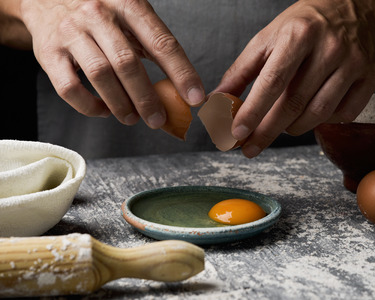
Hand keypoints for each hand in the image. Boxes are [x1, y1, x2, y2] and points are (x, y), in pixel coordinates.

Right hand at [20, 0, 204, 127]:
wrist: (46, 0)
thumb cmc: (101, 15)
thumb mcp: (129, 16)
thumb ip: (152, 45)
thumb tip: (180, 88)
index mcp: (128, 5)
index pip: (162, 43)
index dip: (181, 73)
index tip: (195, 98)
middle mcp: (98, 15)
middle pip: (128, 63)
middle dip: (147, 98)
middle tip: (158, 120)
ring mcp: (71, 32)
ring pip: (100, 75)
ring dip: (120, 105)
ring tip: (133, 118)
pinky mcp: (48, 52)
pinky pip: (69, 88)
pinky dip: (89, 107)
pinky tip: (104, 111)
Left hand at [214, 0, 374, 157]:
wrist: (352, 8)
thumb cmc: (302, 26)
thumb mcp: (268, 38)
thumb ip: (242, 70)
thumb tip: (217, 100)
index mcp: (298, 35)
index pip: (272, 81)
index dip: (254, 111)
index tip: (237, 134)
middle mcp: (329, 48)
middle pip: (295, 103)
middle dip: (268, 132)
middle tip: (249, 148)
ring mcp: (353, 63)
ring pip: (318, 113)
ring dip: (293, 128)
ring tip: (279, 126)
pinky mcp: (370, 76)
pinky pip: (344, 114)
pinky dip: (322, 122)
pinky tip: (310, 114)